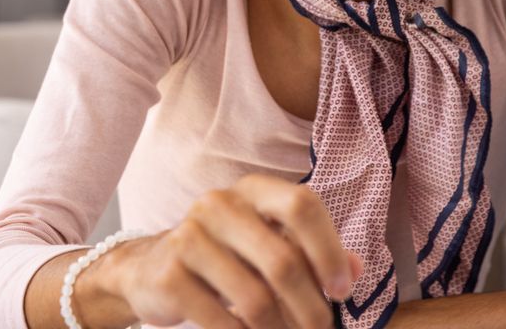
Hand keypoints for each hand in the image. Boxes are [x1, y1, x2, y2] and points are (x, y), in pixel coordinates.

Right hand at [82, 173, 363, 328]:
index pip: (302, 205)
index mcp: (252, 190)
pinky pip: (222, 320)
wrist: (150, 269)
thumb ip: (313, 252)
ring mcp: (189, 237)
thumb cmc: (225, 256)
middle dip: (311, 309)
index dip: (328, 250)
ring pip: (256, 299)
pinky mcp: (169, 274)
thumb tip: (355, 269)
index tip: (341, 290)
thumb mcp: (269, 243)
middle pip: (282, 261)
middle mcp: (219, 204)